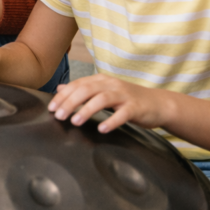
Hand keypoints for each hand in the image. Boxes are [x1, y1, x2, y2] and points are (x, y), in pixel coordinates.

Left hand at [48, 74, 168, 132]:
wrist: (158, 104)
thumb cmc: (127, 100)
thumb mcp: (103, 91)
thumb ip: (83, 89)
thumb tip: (61, 88)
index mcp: (101, 80)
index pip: (77, 85)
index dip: (63, 96)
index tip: (51, 108)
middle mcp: (111, 85)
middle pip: (86, 90)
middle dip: (70, 102)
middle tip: (59, 116)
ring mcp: (124, 95)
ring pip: (102, 99)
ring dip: (86, 110)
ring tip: (75, 121)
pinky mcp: (136, 107)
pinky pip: (123, 114)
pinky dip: (111, 121)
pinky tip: (102, 129)